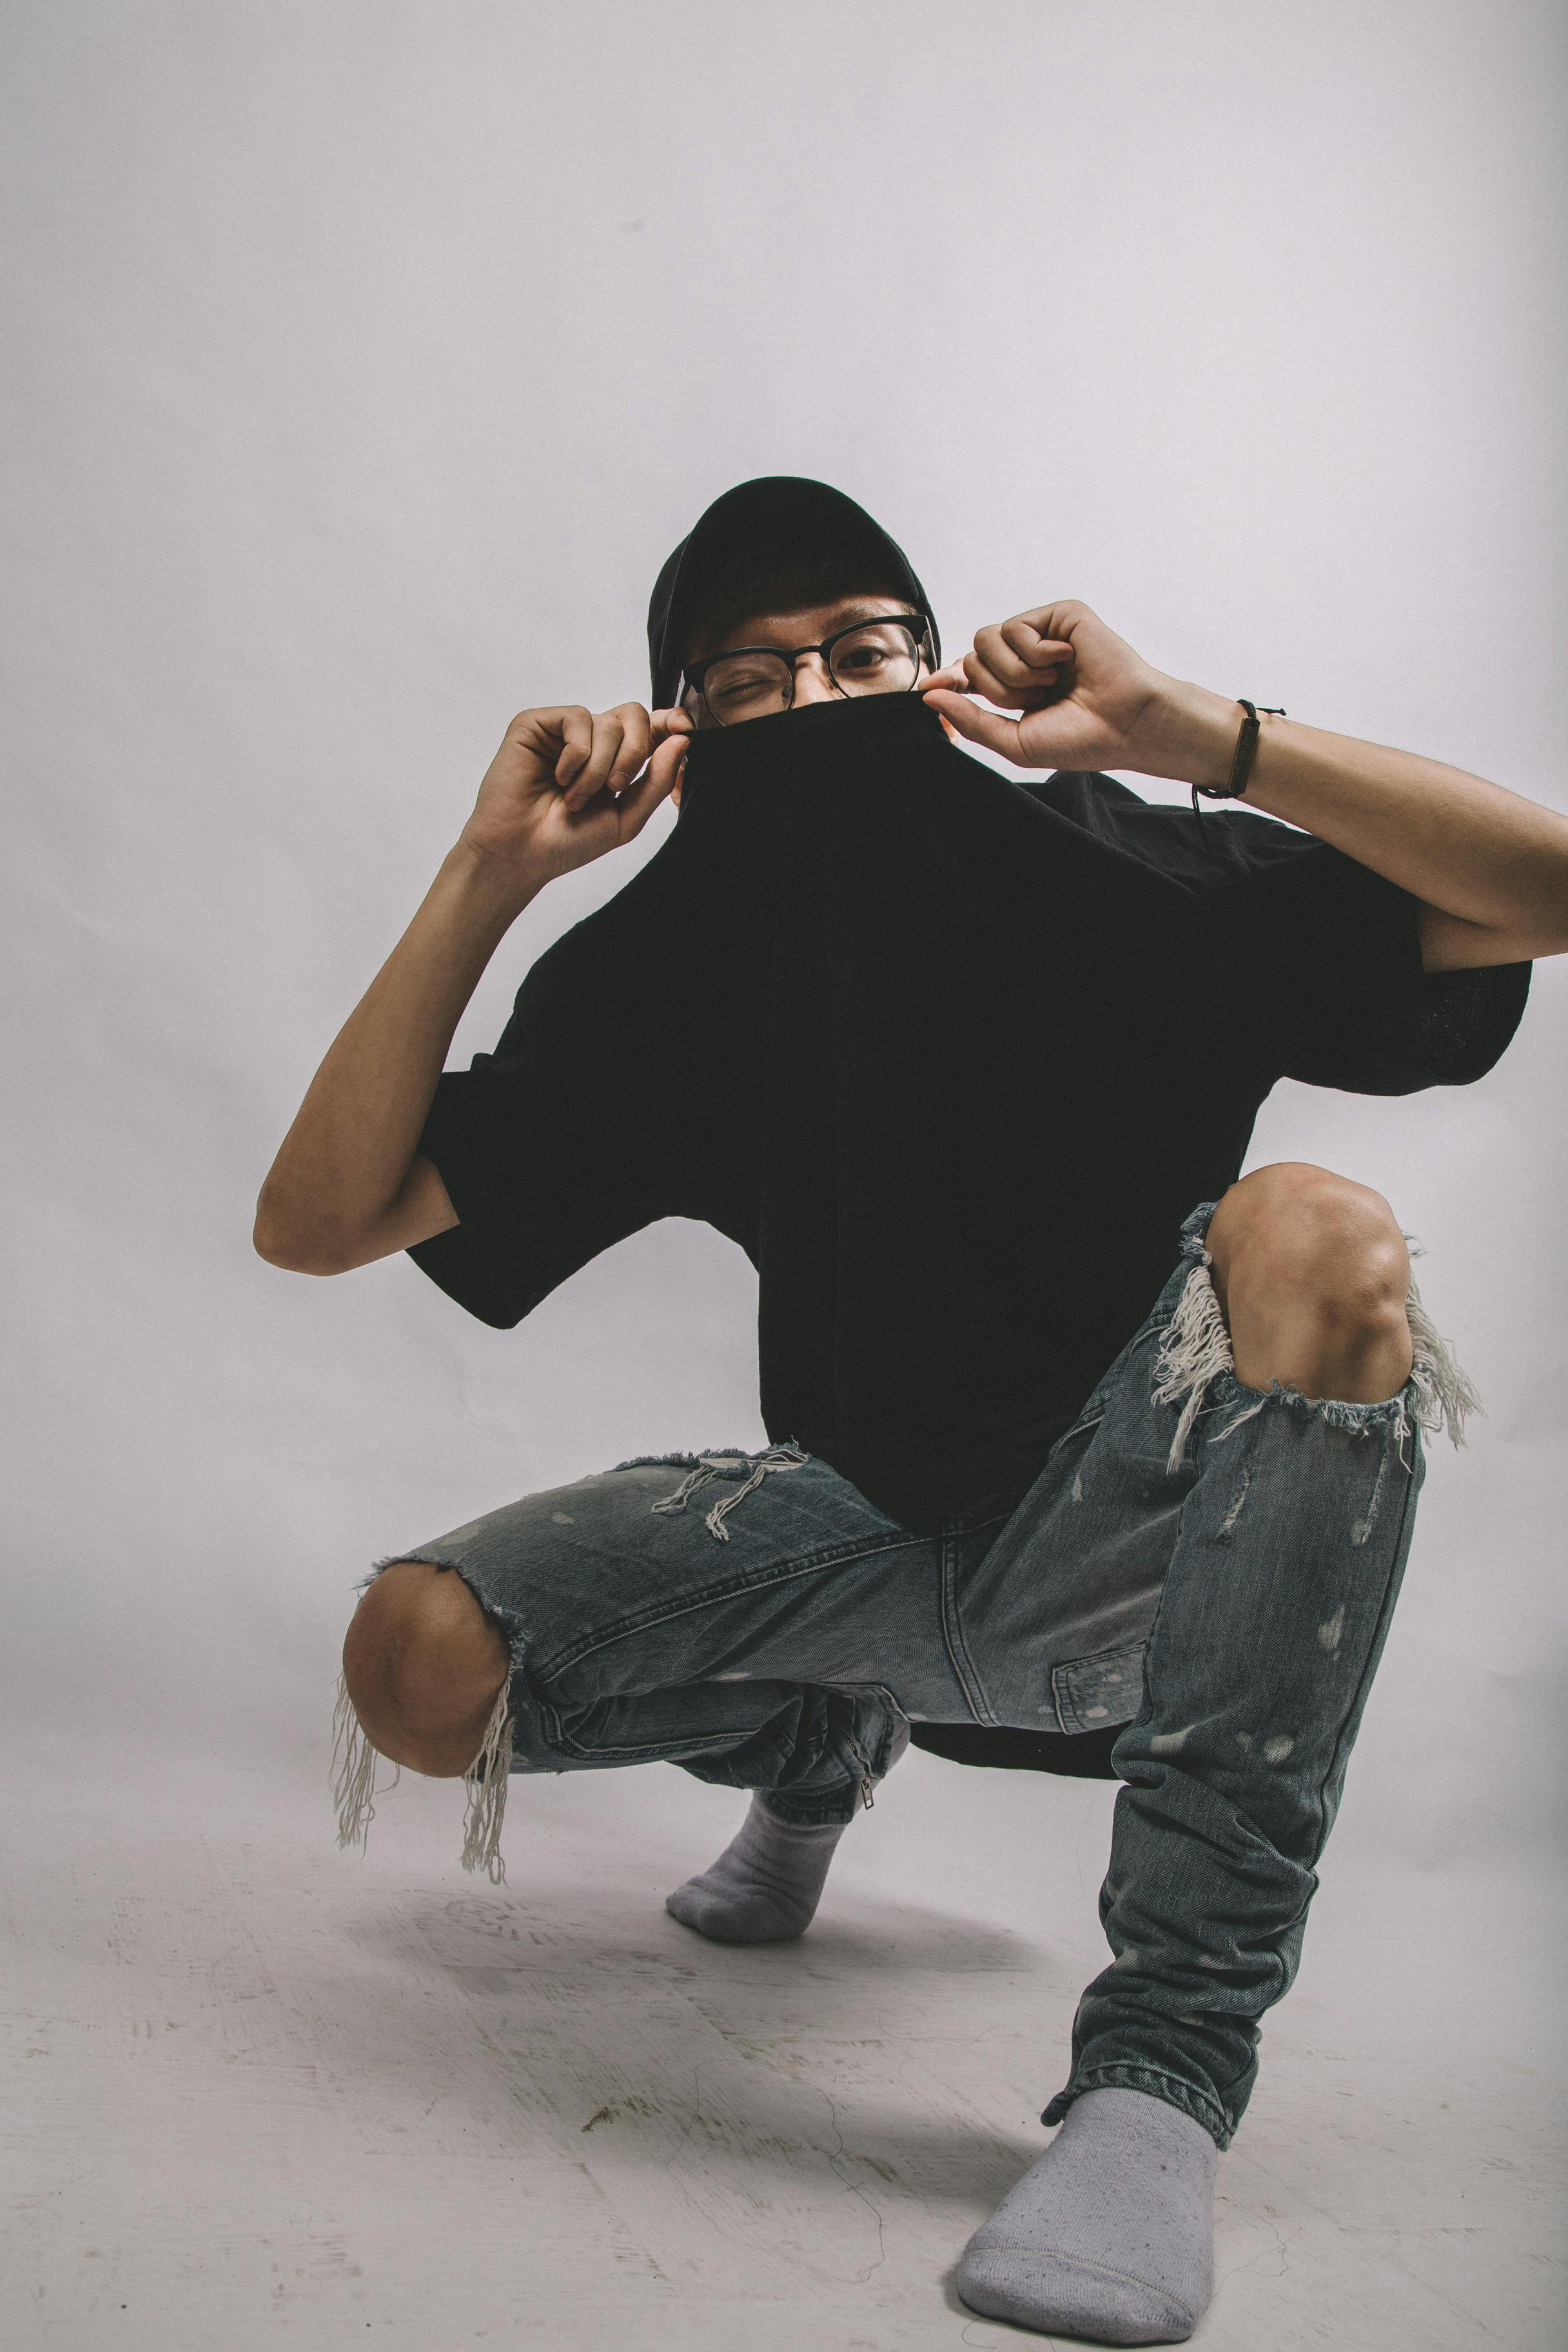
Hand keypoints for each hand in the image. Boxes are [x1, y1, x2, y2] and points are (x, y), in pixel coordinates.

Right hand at [457, 702, 691, 888]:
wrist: (523, 853)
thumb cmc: (569, 840)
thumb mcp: (627, 817)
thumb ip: (657, 780)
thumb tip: (682, 739)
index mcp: (616, 758)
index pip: (650, 726)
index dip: (670, 722)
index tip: (684, 731)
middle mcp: (592, 740)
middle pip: (634, 715)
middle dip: (635, 752)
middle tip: (616, 787)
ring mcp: (563, 730)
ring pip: (607, 722)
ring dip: (598, 768)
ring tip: (574, 798)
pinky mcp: (537, 724)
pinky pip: (577, 720)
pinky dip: (576, 755)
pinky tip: (558, 778)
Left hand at [923, 601, 1187, 775]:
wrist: (1125, 724)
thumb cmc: (1080, 739)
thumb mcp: (1014, 742)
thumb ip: (971, 721)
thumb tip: (930, 697)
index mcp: (1018, 688)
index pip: (970, 675)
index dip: (949, 680)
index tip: (929, 690)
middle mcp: (1028, 658)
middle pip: (972, 657)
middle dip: (997, 688)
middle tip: (1036, 698)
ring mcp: (1044, 634)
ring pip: (986, 639)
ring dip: (1015, 672)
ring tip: (1051, 682)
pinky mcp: (1060, 614)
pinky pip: (1015, 627)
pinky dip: (1035, 653)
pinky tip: (1065, 660)